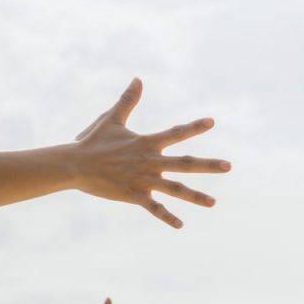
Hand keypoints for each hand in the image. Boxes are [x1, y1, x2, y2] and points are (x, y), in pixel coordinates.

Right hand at [73, 78, 230, 227]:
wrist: (75, 164)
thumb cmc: (93, 141)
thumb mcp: (111, 119)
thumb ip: (128, 100)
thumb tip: (138, 78)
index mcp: (146, 143)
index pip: (175, 133)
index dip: (194, 127)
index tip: (212, 122)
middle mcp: (149, 161)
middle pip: (184, 164)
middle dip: (207, 165)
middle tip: (228, 166)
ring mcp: (142, 180)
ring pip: (174, 189)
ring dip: (195, 196)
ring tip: (213, 202)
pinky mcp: (133, 195)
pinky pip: (154, 208)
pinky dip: (166, 216)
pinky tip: (180, 225)